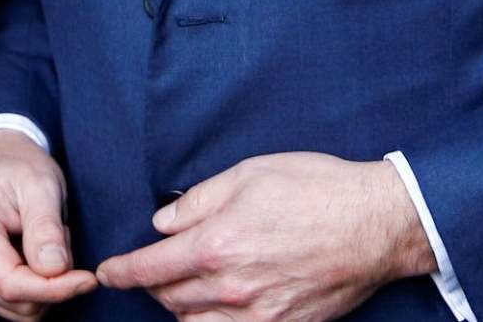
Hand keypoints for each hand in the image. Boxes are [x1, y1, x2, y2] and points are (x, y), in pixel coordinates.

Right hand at [0, 129, 97, 318]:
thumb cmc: (20, 168)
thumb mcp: (41, 186)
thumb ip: (46, 229)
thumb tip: (54, 270)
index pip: (12, 284)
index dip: (55, 289)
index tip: (89, 279)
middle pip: (18, 303)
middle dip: (53, 280)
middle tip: (60, 235)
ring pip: (20, 311)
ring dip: (45, 284)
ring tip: (46, 240)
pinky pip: (16, 308)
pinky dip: (36, 288)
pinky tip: (35, 254)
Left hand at [94, 153, 433, 321]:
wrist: (374, 225)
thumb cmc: (316, 189)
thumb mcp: (250, 174)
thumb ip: (198, 200)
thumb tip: (163, 222)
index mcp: (217, 244)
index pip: (150, 269)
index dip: (122, 272)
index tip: (108, 273)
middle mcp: (230, 287)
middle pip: (168, 299)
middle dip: (153, 286)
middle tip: (155, 269)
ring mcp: (256, 314)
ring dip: (180, 307)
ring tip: (185, 287)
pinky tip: (217, 307)